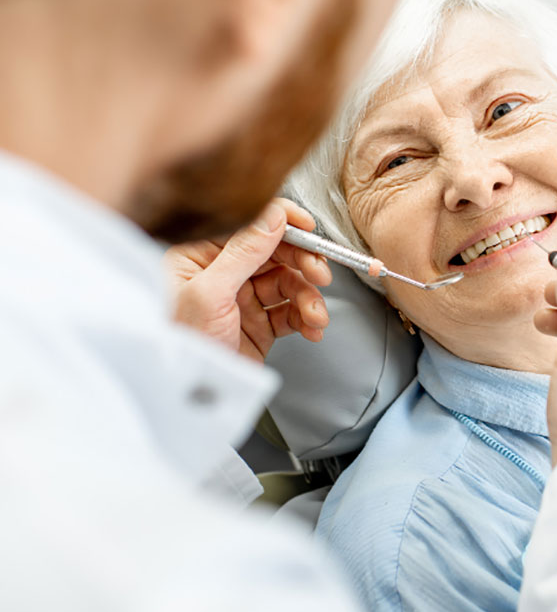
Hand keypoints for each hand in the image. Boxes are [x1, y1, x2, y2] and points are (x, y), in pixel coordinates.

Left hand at [164, 198, 332, 362]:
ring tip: (315, 316)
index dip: (283, 223)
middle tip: (321, 276)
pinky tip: (312, 328)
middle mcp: (223, 273)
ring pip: (289, 284)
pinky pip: (290, 312)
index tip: (309, 229)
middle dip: (304, 265)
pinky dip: (306, 319)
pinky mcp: (258, 324)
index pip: (250, 225)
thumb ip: (244, 252)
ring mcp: (242, 299)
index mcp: (200, 255)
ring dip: (309, 298)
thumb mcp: (210, 293)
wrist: (188, 395)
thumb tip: (273, 216)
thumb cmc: (181, 346)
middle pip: (276, 253)